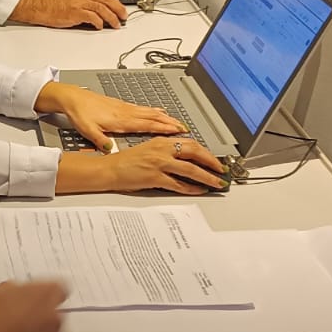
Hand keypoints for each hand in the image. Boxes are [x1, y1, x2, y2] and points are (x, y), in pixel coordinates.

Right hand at [10, 0, 126, 29]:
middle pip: (106, 0)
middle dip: (118, 9)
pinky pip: (92, 16)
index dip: (116, 3)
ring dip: (111, 17)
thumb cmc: (56, 6)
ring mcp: (79, 3)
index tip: (122, 10)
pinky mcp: (75, 12)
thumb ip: (87, 2)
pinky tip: (100, 26)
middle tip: (124, 17)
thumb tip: (100, 11)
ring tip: (115, 24)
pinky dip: (98, 22)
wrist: (42, 7)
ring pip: (101, 8)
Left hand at [35, 82, 183, 150]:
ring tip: (177, 121)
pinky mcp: (122, 105)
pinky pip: (143, 108)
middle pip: (153, 117)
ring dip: (165, 116)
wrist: (73, 97)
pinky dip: (154, 110)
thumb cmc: (80, 113)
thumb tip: (110, 150)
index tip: (177, 131)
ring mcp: (125, 107)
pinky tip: (158, 111)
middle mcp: (126, 112)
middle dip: (170, 122)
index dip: (164, 128)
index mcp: (121, 120)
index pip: (147, 125)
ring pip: (150, 112)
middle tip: (184, 128)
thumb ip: (100, 141)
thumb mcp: (88, 130)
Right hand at [95, 136, 227, 194]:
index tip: (215, 159)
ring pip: (190, 170)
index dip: (206, 152)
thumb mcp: (149, 150)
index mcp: (161, 141)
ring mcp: (159, 164)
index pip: (190, 143)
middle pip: (195, 153)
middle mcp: (162, 150)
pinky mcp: (155, 178)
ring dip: (207, 177)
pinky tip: (199, 190)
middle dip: (212, 162)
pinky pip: (179, 184)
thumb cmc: (126, 162)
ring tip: (217, 183)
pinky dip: (192, 188)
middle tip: (222, 170)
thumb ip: (167, 152)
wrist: (109, 170)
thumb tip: (185, 159)